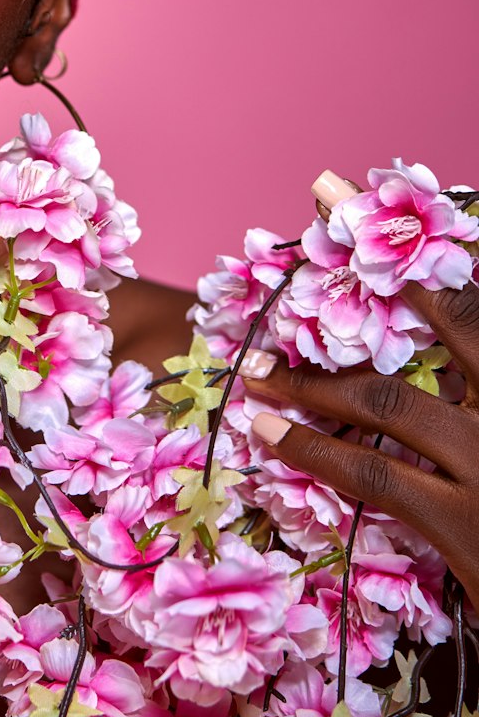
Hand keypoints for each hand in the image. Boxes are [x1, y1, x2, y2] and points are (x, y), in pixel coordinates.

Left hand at [241, 179, 478, 612]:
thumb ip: (472, 387)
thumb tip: (432, 363)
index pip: (477, 297)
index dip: (428, 240)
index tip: (370, 189)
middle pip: (451, 312)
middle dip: (379, 248)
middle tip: (322, 189)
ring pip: (389, 398)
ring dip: (314, 377)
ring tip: (259, 367)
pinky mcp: (471, 527)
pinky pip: (375, 475)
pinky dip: (313, 449)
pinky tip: (268, 433)